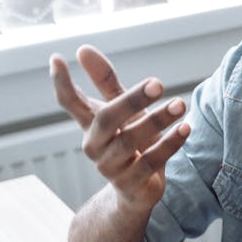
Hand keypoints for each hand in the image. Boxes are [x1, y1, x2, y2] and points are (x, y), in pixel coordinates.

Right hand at [50, 45, 189, 212]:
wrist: (138, 191)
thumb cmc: (130, 142)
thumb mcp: (121, 112)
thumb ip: (106, 82)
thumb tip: (83, 50)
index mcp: (90, 125)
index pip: (70, 103)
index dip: (61, 83)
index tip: (56, 58)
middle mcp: (95, 146)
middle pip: (107, 119)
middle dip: (132, 100)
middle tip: (158, 83)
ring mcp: (111, 167)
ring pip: (132, 140)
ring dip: (158, 120)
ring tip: (181, 104)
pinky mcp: (131, 183)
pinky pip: (151, 161)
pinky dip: (170, 144)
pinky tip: (185, 128)